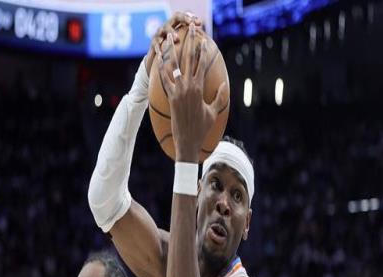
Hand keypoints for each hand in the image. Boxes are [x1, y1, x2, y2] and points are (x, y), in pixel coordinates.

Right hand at [145, 12, 201, 75]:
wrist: (156, 59)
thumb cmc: (173, 51)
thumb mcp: (182, 45)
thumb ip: (190, 40)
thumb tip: (206, 40)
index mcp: (177, 25)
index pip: (185, 17)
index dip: (192, 18)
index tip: (200, 23)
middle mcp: (168, 26)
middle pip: (175, 17)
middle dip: (183, 19)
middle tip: (191, 24)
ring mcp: (159, 33)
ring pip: (165, 29)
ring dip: (171, 32)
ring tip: (177, 39)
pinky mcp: (153, 43)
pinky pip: (155, 43)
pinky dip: (158, 47)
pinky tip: (162, 52)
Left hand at [156, 24, 227, 162]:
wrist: (188, 141)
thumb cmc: (202, 128)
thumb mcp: (213, 112)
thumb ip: (219, 97)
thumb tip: (224, 85)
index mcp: (200, 88)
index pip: (202, 63)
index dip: (202, 49)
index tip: (202, 38)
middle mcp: (188, 86)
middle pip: (189, 58)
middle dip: (190, 41)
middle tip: (190, 28)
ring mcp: (178, 91)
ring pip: (173, 65)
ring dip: (171, 49)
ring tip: (169, 36)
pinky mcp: (169, 97)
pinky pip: (164, 79)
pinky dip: (160, 67)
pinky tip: (158, 57)